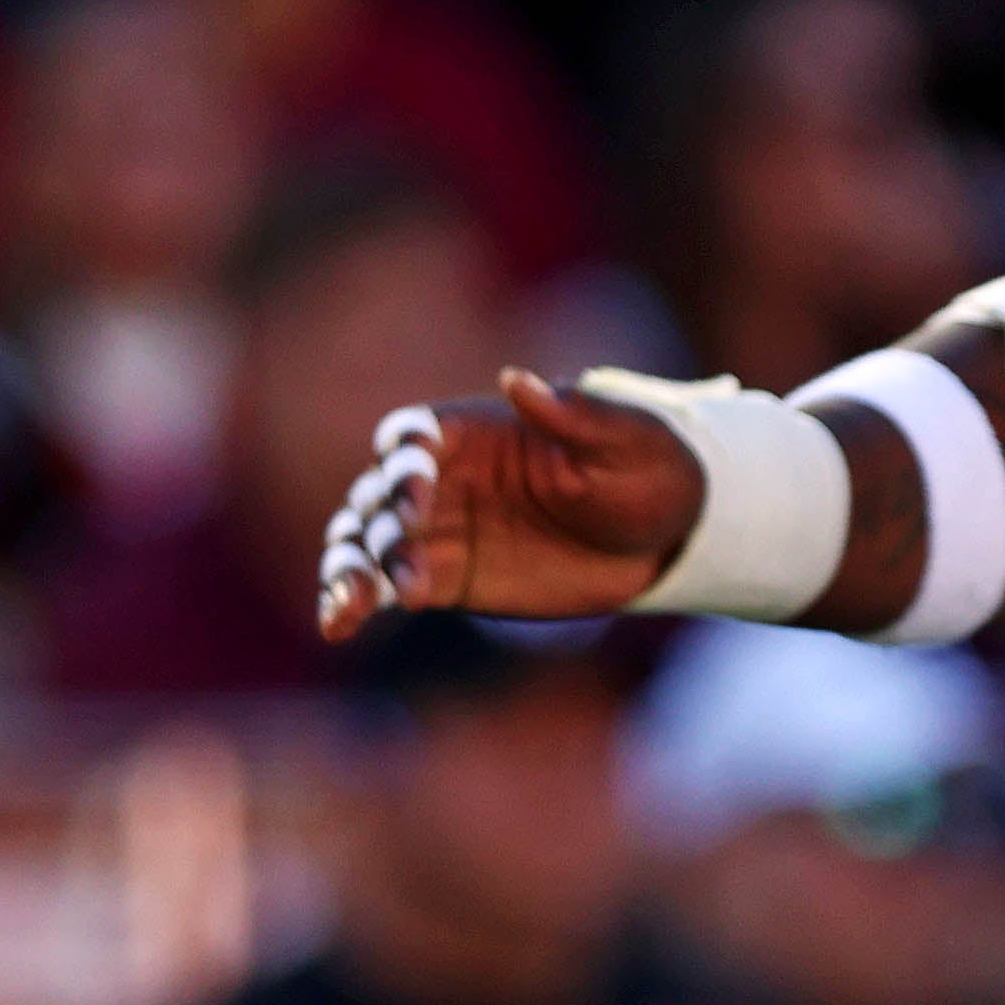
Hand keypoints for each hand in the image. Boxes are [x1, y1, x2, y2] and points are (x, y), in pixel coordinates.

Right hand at [314, 370, 715, 635]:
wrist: (667, 534)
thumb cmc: (648, 468)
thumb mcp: (627, 439)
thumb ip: (574, 415)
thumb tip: (516, 380)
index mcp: (471, 431)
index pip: (411, 437)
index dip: (403, 464)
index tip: (418, 498)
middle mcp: (441, 477)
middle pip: (377, 495)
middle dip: (377, 529)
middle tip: (401, 570)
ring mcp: (438, 530)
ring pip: (367, 541)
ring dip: (351, 568)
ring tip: (350, 605)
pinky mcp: (446, 580)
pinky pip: (387, 588)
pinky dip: (355, 602)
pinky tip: (337, 624)